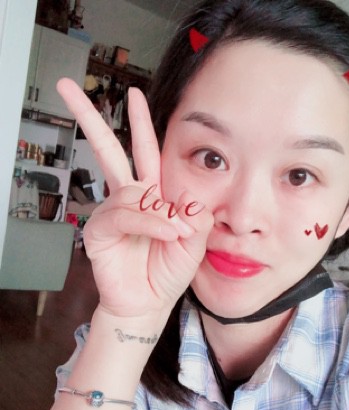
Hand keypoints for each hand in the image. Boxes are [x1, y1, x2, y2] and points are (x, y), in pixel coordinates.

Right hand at [57, 78, 212, 317]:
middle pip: (108, 150)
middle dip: (89, 119)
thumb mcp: (194, 242)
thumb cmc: (169, 270)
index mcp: (153, 193)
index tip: (134, 95)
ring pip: (131, 193)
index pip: (145, 151)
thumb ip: (196, 219)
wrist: (151, 301)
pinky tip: (163, 232)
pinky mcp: (100, 230)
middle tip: (69, 88)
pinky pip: (124, 214)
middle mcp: (130, 197)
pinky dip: (148, 222)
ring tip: (175, 233)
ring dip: (158, 212)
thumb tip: (189, 201)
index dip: (140, 123)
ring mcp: (113, 212)